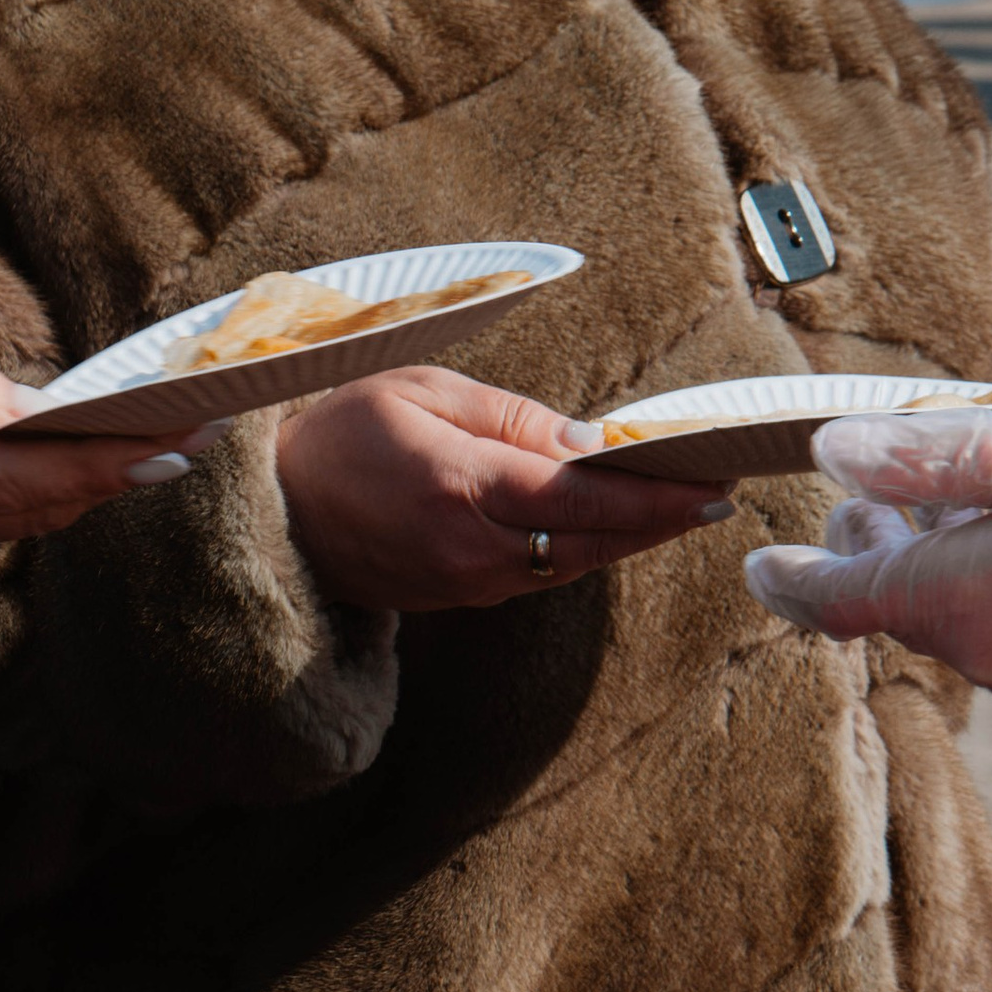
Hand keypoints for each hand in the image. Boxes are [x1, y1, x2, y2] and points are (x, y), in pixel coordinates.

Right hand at [0, 324, 191, 570]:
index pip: (24, 477)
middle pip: (43, 504)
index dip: (105, 460)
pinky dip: (52, 485)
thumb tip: (30, 406)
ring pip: (28, 515)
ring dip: (97, 479)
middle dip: (123, 466)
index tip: (174, 435)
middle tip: (205, 420)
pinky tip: (96, 454)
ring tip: (171, 432)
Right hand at [272, 367, 734, 610]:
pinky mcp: (461, 597)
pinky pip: (540, 575)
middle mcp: (471, 551)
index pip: (584, 499)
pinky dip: (584, 549)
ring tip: (680, 503)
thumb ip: (514, 420)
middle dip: (659, 521)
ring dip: (627, 537)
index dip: (655, 496)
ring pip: (572, 565)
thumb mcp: (425, 394)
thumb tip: (592, 444)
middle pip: (592, 543)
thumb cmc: (344, 432)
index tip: (712, 485)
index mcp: (463, 490)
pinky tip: (614, 525)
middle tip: (718, 495)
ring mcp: (466, 584)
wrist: (273, 510)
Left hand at [744, 407, 991, 712]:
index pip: (840, 600)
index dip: (792, 579)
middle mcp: (986, 656)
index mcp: (958, 603)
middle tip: (870, 501)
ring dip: (945, 562)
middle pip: (901, 603)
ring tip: (962, 504)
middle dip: (877, 548)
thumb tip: (834, 455)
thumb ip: (930, 457)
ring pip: (961, 617)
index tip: (756, 565)